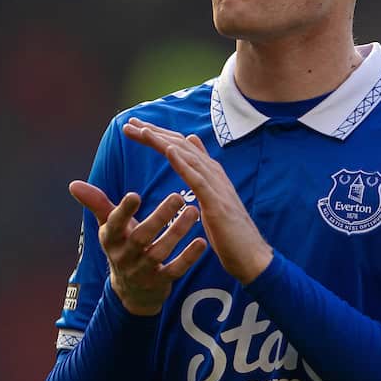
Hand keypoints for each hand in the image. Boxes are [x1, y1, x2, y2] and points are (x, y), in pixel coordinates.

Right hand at [69, 180, 206, 315]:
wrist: (131, 293)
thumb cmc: (123, 247)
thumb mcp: (109, 228)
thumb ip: (97, 204)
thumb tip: (73, 184)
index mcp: (111, 239)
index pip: (114, 224)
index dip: (123, 211)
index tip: (134, 195)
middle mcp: (124, 256)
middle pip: (141, 237)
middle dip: (159, 217)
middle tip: (178, 196)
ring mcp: (142, 271)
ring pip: (159, 252)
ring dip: (177, 232)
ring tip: (193, 212)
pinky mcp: (159, 283)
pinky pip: (174, 270)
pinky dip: (188, 257)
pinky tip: (201, 242)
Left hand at [122, 117, 273, 284]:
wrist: (251, 256)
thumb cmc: (230, 232)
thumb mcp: (213, 199)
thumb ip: (202, 174)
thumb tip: (192, 145)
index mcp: (210, 174)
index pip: (181, 147)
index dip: (158, 135)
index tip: (136, 127)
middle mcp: (214, 174)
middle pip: (181, 146)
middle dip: (155, 133)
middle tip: (130, 123)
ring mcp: (217, 187)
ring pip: (187, 157)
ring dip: (164, 142)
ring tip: (143, 130)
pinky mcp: (217, 202)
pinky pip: (197, 179)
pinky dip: (183, 162)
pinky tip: (168, 150)